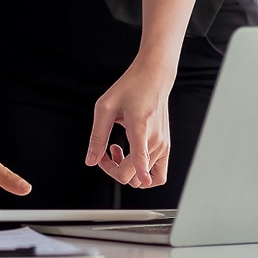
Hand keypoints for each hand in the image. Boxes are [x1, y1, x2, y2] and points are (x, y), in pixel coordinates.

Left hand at [85, 58, 175, 187]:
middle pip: (133, 176)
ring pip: (142, 179)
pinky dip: (144, 176)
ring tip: (116, 150)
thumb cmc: (130, 88)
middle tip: (103, 152)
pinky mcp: (166, 147)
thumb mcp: (105, 107)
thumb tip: (91, 161)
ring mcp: (163, 146)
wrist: (153, 78)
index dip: (141, 169)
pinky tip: (133, 160)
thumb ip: (97, 136)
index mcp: (139, 126)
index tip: (143, 179)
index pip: (142, 154)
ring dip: (126, 170)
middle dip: (113, 170)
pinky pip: (159, 176)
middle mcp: (155, 140)